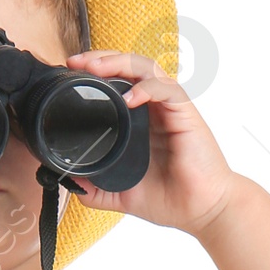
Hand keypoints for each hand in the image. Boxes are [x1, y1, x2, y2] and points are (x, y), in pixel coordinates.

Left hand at [61, 51, 236, 236]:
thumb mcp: (120, 194)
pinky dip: (146, 88)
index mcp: (139, 121)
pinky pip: (165, 88)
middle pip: (127, 67)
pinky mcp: (185, 113)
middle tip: (74, 62)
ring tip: (95, 68)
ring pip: (145, 68)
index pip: (117, 82)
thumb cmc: (170, 199)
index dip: (94, 72)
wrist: (201, 211)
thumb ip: (94, 188)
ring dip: (119, 62)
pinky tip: (129, 98)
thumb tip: (68, 179)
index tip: (69, 73)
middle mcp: (154, 108)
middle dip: (100, 58)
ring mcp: (170, 108)